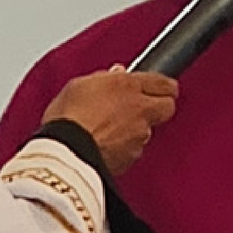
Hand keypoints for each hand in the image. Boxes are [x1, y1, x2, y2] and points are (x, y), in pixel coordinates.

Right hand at [40, 68, 177, 175]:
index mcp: (129, 86)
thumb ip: (102, 79)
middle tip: (139, 105)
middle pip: (166, 106)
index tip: (155, 87)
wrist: (66, 152)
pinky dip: (122, 147)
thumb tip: (113, 76)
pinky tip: (103, 144)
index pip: (164, 82)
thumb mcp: (78, 86)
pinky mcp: (131, 157)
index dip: (160, 85)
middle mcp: (140, 110)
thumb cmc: (68, 118)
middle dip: (156, 105)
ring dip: (134, 128)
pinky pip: (132, 149)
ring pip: (147, 130)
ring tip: (109, 128)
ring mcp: (138, 135)